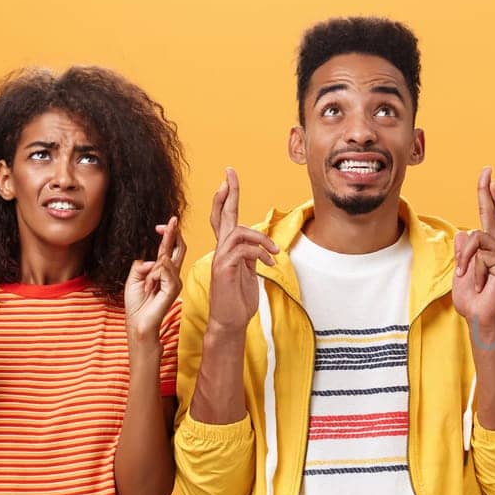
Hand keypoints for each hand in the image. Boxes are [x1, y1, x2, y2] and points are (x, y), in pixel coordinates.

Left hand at [125, 216, 185, 341]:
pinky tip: (151, 282)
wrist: (138, 323)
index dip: (166, 235)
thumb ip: (141, 265)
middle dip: (173, 234)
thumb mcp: (134, 279)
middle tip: (171, 221)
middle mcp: (172, 275)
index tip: (159, 226)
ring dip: (154, 266)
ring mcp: (175, 282)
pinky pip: (166, 272)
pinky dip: (156, 274)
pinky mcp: (173, 289)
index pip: (168, 249)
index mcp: (163, 271)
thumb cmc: (137, 303)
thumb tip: (151, 259)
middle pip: (177, 249)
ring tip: (147, 284)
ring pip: (167, 260)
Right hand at [206, 167, 277, 334]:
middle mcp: (220, 250)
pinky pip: (242, 250)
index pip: (224, 218)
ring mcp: (220, 259)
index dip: (226, 198)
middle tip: (229, 173)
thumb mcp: (248, 272)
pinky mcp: (223, 269)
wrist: (230, 321)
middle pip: (221, 216)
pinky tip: (270, 263)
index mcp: (228, 250)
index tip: (228, 178)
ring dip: (261, 238)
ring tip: (275, 253)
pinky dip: (259, 252)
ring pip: (238, 232)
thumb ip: (251, 256)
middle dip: (227, 193)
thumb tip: (261, 245)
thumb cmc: (238, 299)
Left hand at [453, 167, 494, 331]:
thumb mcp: (461, 275)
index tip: (490, 179)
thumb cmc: (473, 303)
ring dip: (466, 259)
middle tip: (487, 170)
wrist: (481, 320)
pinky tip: (478, 283)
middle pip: (494, 216)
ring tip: (467, 277)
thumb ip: (463, 254)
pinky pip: (481, 255)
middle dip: (488, 193)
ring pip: (477, 239)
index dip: (489, 199)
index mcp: (489, 251)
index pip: (490, 220)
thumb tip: (462, 234)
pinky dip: (473, 269)